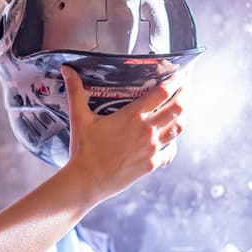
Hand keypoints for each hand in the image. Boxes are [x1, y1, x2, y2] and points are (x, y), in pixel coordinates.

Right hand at [60, 65, 184, 201]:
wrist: (87, 181)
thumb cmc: (84, 149)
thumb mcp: (79, 117)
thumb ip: (75, 91)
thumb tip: (67, 69)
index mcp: (132, 116)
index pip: (162, 93)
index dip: (175, 81)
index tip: (180, 74)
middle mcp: (147, 130)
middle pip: (178, 108)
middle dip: (184, 95)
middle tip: (185, 87)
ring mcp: (152, 149)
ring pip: (178, 128)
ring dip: (183, 116)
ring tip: (182, 108)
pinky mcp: (152, 164)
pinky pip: (171, 151)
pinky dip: (173, 142)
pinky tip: (170, 139)